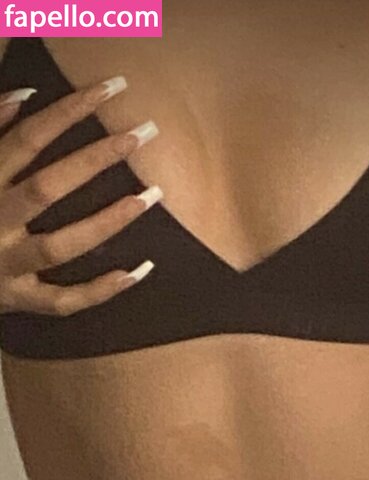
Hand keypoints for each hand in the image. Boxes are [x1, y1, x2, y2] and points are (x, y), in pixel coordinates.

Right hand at [0, 78, 160, 316]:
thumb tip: (25, 95)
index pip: (28, 138)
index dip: (70, 110)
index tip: (112, 87)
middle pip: (48, 187)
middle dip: (97, 158)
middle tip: (143, 133)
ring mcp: (7, 264)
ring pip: (61, 246)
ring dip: (109, 222)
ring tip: (152, 195)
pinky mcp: (18, 298)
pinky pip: (64, 301)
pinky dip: (101, 290)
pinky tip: (138, 271)